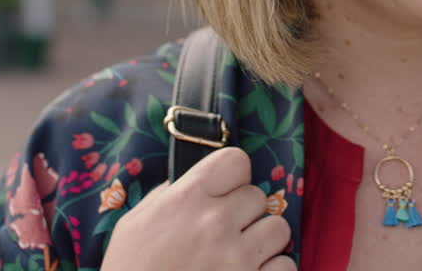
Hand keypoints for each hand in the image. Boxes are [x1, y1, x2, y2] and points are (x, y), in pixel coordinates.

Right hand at [103, 147, 294, 270]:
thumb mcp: (135, 224)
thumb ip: (170, 195)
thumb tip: (201, 181)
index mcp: (186, 199)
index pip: (236, 161)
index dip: (232, 176)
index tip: (224, 192)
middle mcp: (215, 222)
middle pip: (257, 195)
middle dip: (243, 212)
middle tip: (224, 232)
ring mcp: (236, 256)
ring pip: (278, 227)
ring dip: (263, 240)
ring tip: (239, 254)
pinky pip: (286, 265)